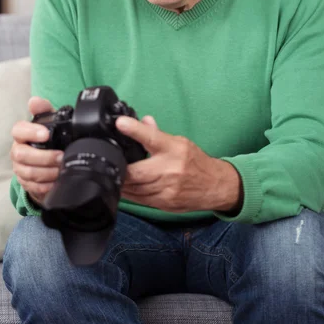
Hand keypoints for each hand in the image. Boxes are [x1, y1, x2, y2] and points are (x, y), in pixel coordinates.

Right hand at [11, 97, 63, 206]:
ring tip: (60, 169)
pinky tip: (55, 181)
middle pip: (22, 155)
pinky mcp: (25, 183)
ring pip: (28, 172)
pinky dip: (45, 185)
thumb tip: (34, 101)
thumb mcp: (49, 122)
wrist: (48, 161)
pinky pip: (33, 186)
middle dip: (43, 157)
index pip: (18, 130)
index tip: (46, 134)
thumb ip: (44, 110)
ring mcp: (20, 168)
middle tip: (61, 156)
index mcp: (22, 134)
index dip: (31, 132)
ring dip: (46, 172)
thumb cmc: (48, 138)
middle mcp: (17, 151)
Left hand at [116, 115, 241, 213]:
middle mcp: (170, 169)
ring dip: (122, 183)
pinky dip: (130, 194)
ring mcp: (167, 189)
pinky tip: (125, 188)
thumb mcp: (179, 142)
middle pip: (136, 172)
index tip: (120, 123)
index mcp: (173, 149)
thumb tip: (144, 121)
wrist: (215, 185)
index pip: (151, 137)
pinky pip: (140, 200)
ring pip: (135, 189)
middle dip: (120, 169)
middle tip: (109, 163)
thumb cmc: (195, 161)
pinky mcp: (165, 203)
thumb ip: (157, 134)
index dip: (134, 130)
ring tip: (114, 175)